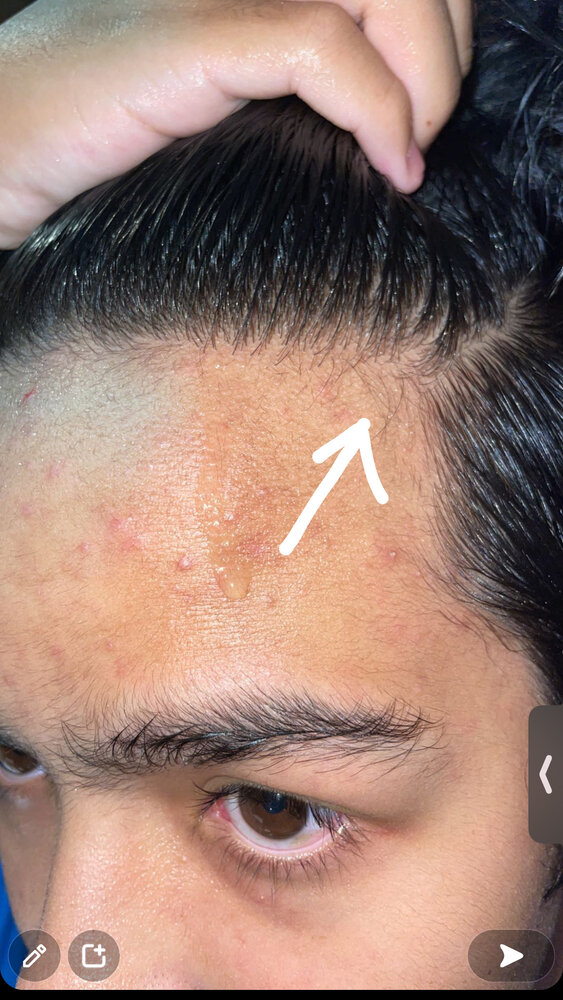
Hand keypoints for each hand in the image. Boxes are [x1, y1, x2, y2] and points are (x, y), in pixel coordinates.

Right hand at [0, 0, 472, 247]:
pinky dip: (381, 111)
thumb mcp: (226, 101)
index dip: (441, 28)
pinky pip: (323, 47)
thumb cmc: (105, 140)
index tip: (427, 114)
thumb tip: (397, 130)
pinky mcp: (191, 35)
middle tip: (425, 136)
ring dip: (426, 76)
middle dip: (446, 51)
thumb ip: (296, 84)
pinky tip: (391, 168)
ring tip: (408, 153)